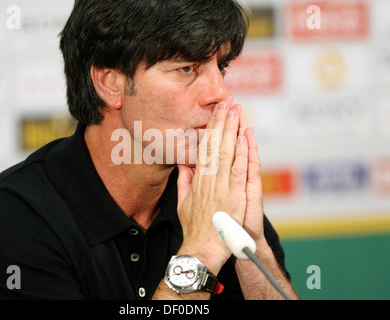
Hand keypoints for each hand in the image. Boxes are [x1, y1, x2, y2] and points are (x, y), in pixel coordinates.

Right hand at [176, 99, 263, 273]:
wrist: (200, 248)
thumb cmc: (194, 228)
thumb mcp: (182, 202)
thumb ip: (183, 181)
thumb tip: (183, 164)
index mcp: (197, 179)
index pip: (203, 148)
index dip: (210, 129)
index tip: (214, 114)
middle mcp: (208, 178)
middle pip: (214, 145)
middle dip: (221, 122)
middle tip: (227, 103)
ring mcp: (221, 185)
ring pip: (226, 151)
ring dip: (231, 129)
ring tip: (235, 111)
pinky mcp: (233, 194)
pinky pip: (238, 168)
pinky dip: (242, 150)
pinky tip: (244, 135)